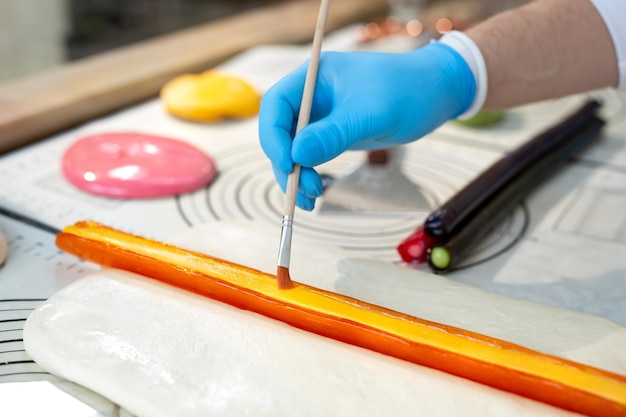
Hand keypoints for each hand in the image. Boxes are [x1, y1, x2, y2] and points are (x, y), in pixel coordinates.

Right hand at [259, 42, 475, 209]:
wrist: (437, 94)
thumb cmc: (408, 91)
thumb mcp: (370, 114)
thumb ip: (333, 134)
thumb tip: (296, 156)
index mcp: (315, 77)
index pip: (276, 105)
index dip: (274, 136)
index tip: (287, 163)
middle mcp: (312, 96)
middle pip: (280, 131)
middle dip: (287, 162)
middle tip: (302, 189)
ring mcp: (321, 116)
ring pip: (293, 149)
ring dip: (297, 175)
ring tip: (311, 198)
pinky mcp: (333, 133)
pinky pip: (311, 157)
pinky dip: (310, 175)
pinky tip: (316, 194)